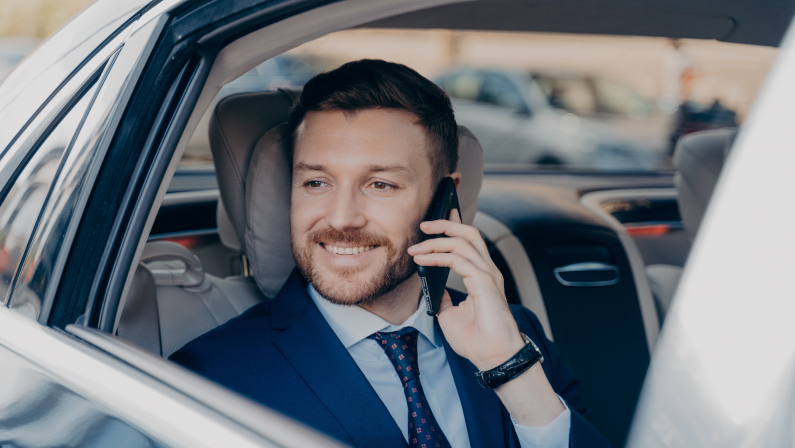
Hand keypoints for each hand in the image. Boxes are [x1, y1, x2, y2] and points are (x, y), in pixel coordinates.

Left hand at [408, 211, 565, 426]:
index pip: (469, 242)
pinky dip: (437, 257)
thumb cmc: (477, 340)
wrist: (492, 357)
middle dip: (446, 224)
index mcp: (482, 276)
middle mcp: (487, 271)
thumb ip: (443, 298)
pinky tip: (423, 261)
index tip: (437, 219)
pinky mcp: (484, 282)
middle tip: (424, 224)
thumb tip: (431, 287)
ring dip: (435, 242)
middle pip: (469, 233)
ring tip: (416, 249)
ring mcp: (487, 275)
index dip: (454, 226)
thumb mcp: (450, 315)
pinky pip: (457, 260)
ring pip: (462, 242)